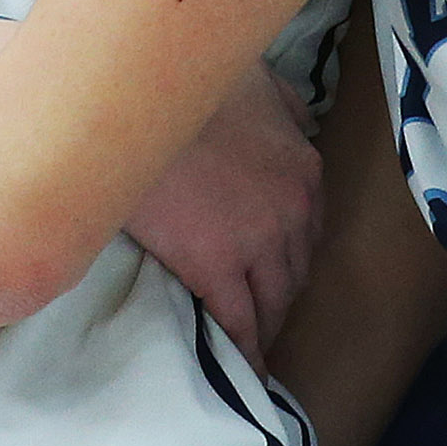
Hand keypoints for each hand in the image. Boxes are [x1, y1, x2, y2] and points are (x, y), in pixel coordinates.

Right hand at [123, 64, 320, 367]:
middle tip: (266, 316)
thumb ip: (284, 102)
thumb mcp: (255, 77)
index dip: (293, 254)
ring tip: (255, 348)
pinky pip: (237, 320)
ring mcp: (257, 240)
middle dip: (282, 294)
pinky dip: (246, 349)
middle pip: (295, 269)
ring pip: (272, 299)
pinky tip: (245, 368)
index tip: (278, 269)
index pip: (310, 228)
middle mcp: (291, 208)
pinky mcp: (214, 264)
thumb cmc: (186, 80)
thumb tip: (301, 119)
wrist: (136, 99)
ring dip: (267, 326)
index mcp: (302, 167)